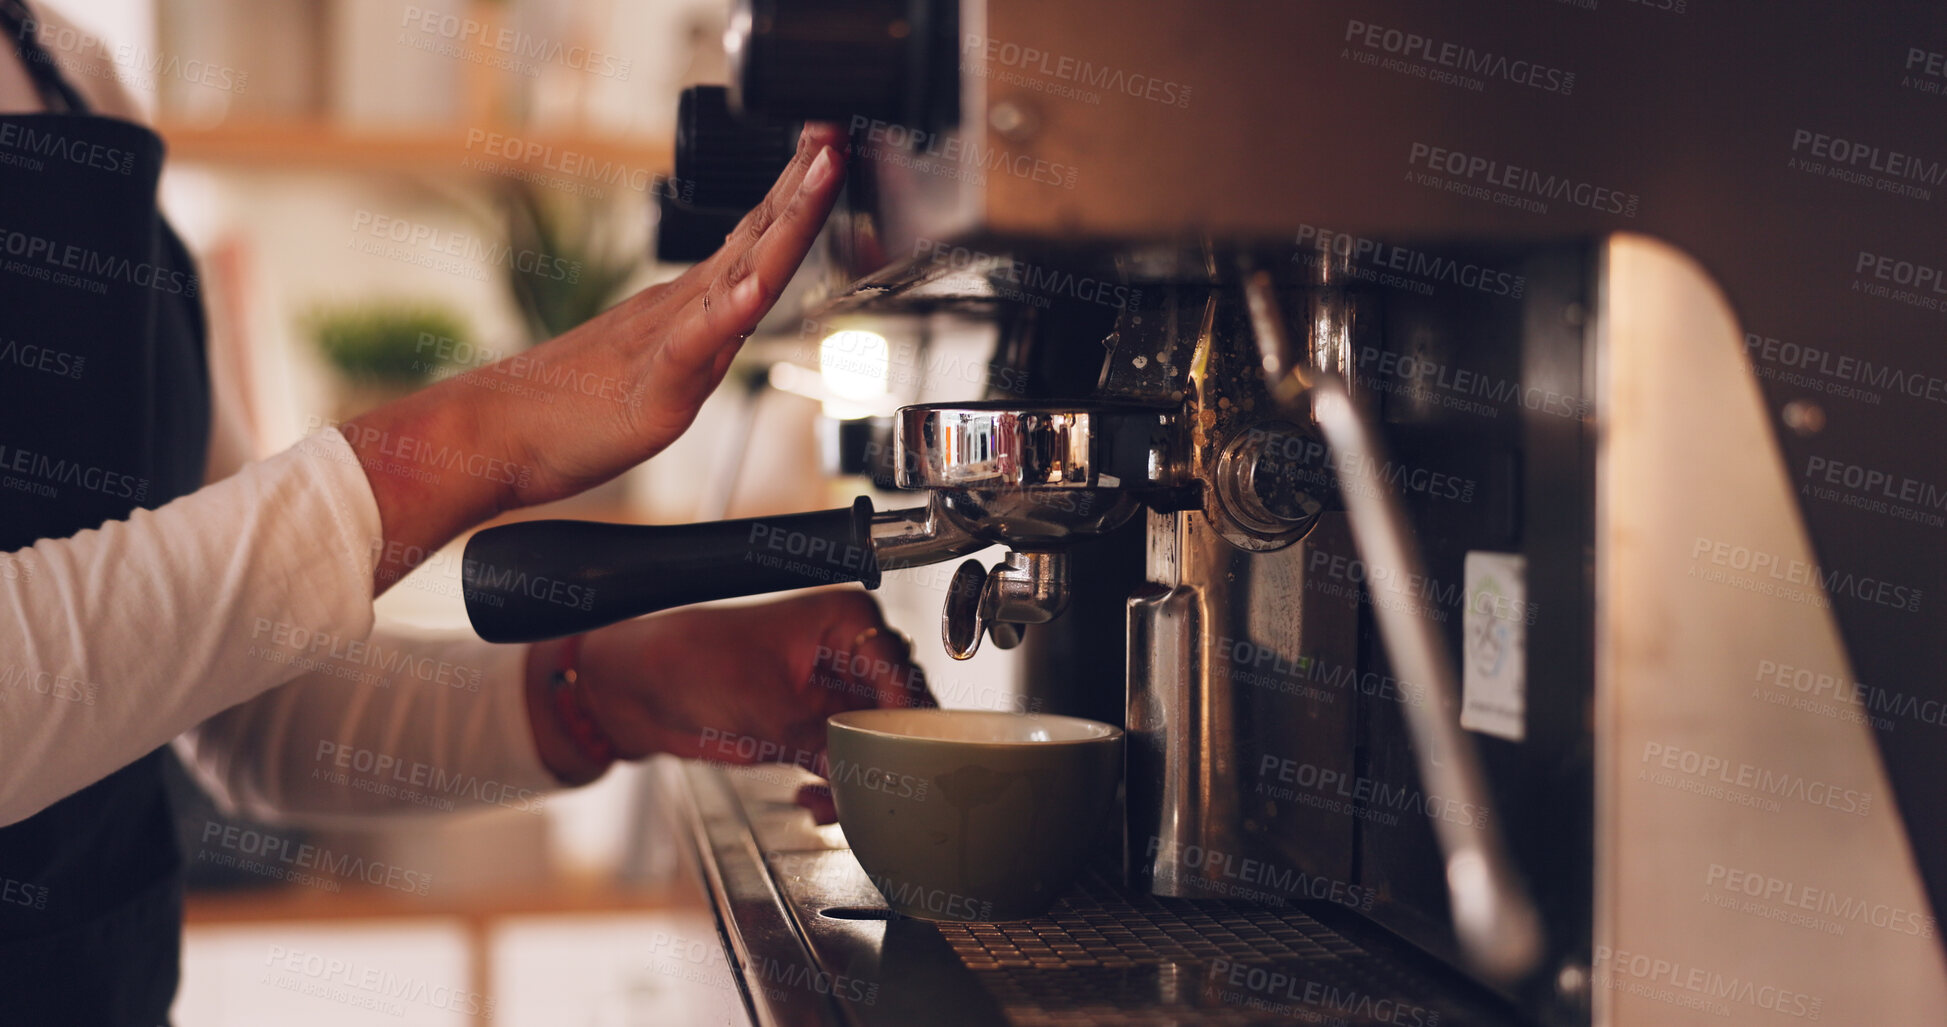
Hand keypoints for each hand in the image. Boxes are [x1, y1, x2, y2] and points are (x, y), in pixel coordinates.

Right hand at [343, 124, 848, 592]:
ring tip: (820, 175)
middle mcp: (681, 308)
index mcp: (686, 303)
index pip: (756, 237)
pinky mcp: (655, 387)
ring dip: (787, 224)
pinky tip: (750, 290)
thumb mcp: (652, 363)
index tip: (830, 145)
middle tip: (837, 128)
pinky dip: (725, 315)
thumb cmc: (565, 406)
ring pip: (742, 275)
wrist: (491, 432)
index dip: (797, 192)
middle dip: (805, 185)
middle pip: (760, 238)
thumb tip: (732, 307)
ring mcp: (669, 342)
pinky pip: (693, 345)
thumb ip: (694, 333)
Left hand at [523, 591, 931, 786]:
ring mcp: (831, 691)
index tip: (896, 760)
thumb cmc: (691, 661)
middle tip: (869, 787)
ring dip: (859, 776)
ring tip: (833, 801)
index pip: (901, 675)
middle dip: (882, 755)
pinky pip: (846, 760)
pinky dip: (837, 786)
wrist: (639, 687)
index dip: (901, 722)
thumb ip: (824, 742)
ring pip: (875, 741)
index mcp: (847, 620)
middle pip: (897, 711)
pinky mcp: (812, 725)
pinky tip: (814, 801)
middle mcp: (848, 652)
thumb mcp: (766, 707)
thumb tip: (866, 775)